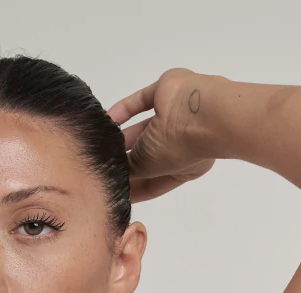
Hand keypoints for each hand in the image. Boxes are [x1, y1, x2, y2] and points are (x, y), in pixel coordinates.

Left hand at [106, 68, 215, 202]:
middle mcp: (180, 141)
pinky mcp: (167, 90)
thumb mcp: (148, 168)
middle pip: (147, 154)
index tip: (115, 194)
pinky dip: (124, 110)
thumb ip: (129, 170)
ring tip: (99, 145)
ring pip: (144, 128)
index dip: (135, 188)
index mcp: (184, 166)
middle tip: (100, 166)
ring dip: (123, 136)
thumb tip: (115, 171)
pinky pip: (141, 101)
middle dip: (126, 161)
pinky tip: (106, 119)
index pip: (154, 182)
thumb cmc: (179, 147)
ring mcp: (175, 115)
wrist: (200, 111)